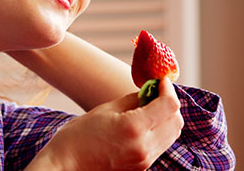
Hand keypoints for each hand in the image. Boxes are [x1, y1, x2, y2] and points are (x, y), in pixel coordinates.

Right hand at [25, 78, 183, 170]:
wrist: (67, 164)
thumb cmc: (79, 135)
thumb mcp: (105, 110)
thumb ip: (132, 100)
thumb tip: (149, 93)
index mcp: (134, 127)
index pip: (169, 105)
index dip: (168, 89)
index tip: (161, 81)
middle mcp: (144, 146)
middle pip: (176, 121)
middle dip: (170, 103)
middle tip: (155, 92)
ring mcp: (144, 160)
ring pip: (172, 134)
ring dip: (166, 117)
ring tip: (148, 107)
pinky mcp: (142, 167)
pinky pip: (161, 145)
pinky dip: (159, 130)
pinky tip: (143, 123)